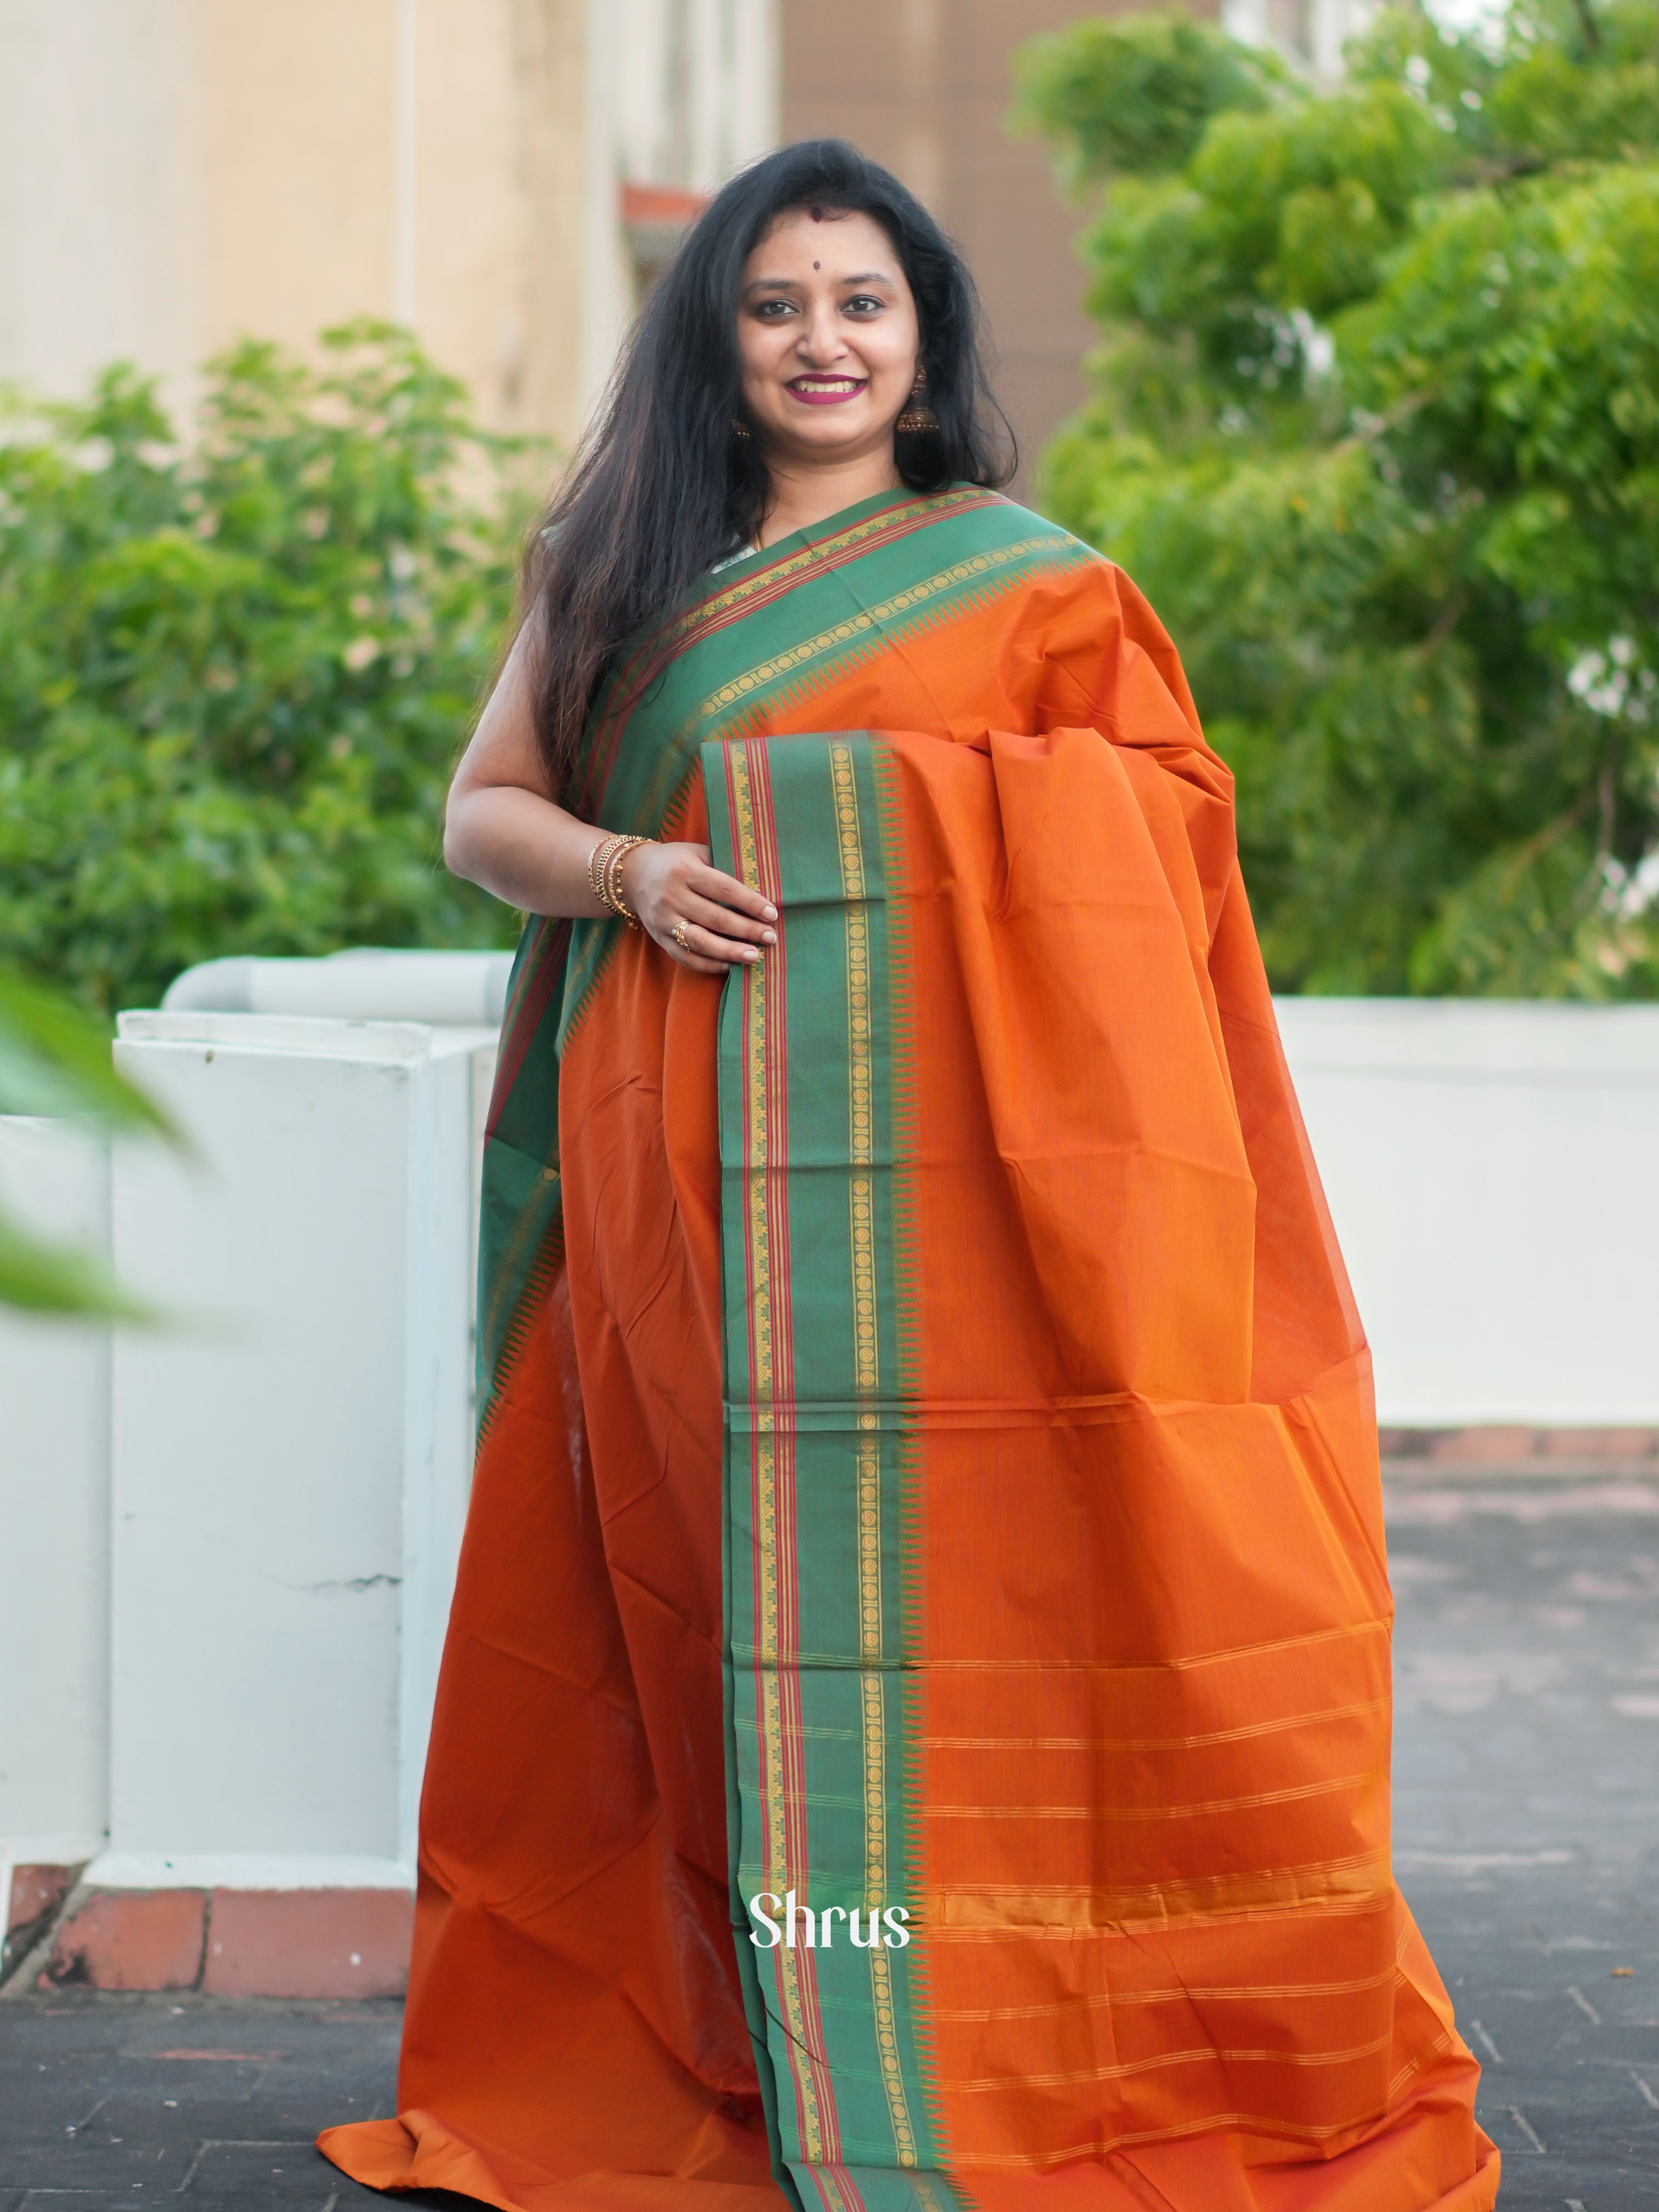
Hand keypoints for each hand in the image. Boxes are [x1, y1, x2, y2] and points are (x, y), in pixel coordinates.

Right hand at [619, 841, 777, 973]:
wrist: (632, 875)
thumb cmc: (676, 861)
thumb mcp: (697, 853)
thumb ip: (724, 866)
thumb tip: (762, 887)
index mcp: (685, 871)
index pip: (724, 889)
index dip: (750, 902)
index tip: (772, 914)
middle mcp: (671, 896)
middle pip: (715, 918)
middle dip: (747, 930)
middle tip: (770, 937)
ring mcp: (663, 920)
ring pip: (700, 941)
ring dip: (730, 951)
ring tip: (754, 956)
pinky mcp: (658, 938)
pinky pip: (685, 957)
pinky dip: (708, 964)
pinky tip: (729, 965)